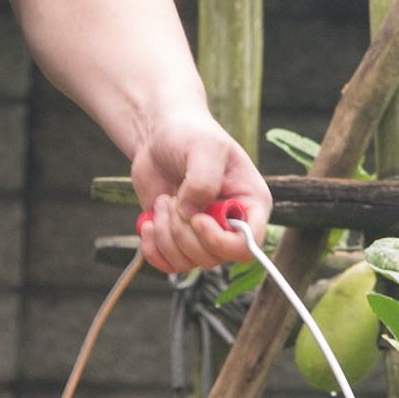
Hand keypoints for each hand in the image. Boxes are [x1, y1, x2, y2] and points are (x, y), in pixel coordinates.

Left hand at [127, 109, 271, 274]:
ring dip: (166, 236)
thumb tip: (191, 215)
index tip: (196, 218)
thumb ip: (204, 180)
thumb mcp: (204, 146)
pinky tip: (147, 222)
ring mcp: (203, 234)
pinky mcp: (178, 239)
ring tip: (162, 202)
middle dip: (183, 233)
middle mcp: (230, 224)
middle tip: (171, 199)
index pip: (249, 245)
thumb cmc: (189, 133)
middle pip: (214, 258)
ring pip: (188, 263)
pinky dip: (153, 249)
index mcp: (250, 203)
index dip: (220, 241)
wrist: (159, 135)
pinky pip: (168, 264)